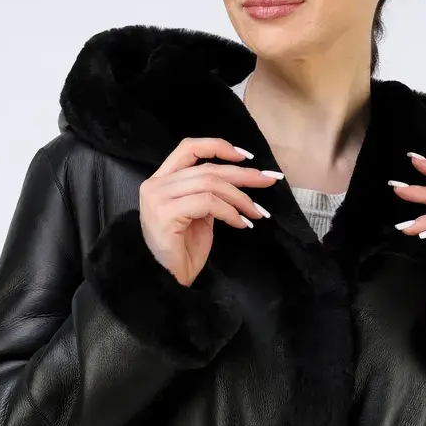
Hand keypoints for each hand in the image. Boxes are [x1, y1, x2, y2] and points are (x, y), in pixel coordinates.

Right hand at [139, 137, 281, 286]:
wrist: (167, 279)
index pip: (189, 148)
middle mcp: (157, 184)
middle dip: (243, 174)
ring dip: (240, 197)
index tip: (247, 158)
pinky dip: (230, 212)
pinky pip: (208, 203)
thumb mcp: (198, 215)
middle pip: (207, 168)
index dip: (219, 147)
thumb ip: (209, 195)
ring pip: (210, 184)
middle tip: (268, 180)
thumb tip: (240, 182)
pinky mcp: (166, 213)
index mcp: (162, 180)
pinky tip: (241, 224)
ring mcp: (159, 198)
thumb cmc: (182, 250)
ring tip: (256, 212)